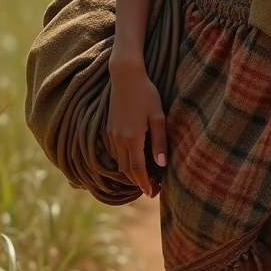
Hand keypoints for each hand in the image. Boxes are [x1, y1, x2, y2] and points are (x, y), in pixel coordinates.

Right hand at [107, 55, 166, 197]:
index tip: (151, 194)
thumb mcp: (158, 116)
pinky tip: (135, 158)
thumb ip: (159, 141)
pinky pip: (115, 151)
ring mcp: (111, 134)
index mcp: (132, 138)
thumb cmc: (146, 94)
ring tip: (145, 176)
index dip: (144, 183)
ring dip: (131, 171)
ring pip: (119, 161)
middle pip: (126, 169)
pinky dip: (124, 160)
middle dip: (138, 181)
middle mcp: (118, 139)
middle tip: (151, 189)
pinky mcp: (109, 128)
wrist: (125, 76)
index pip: (137, 169)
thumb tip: (161, 164)